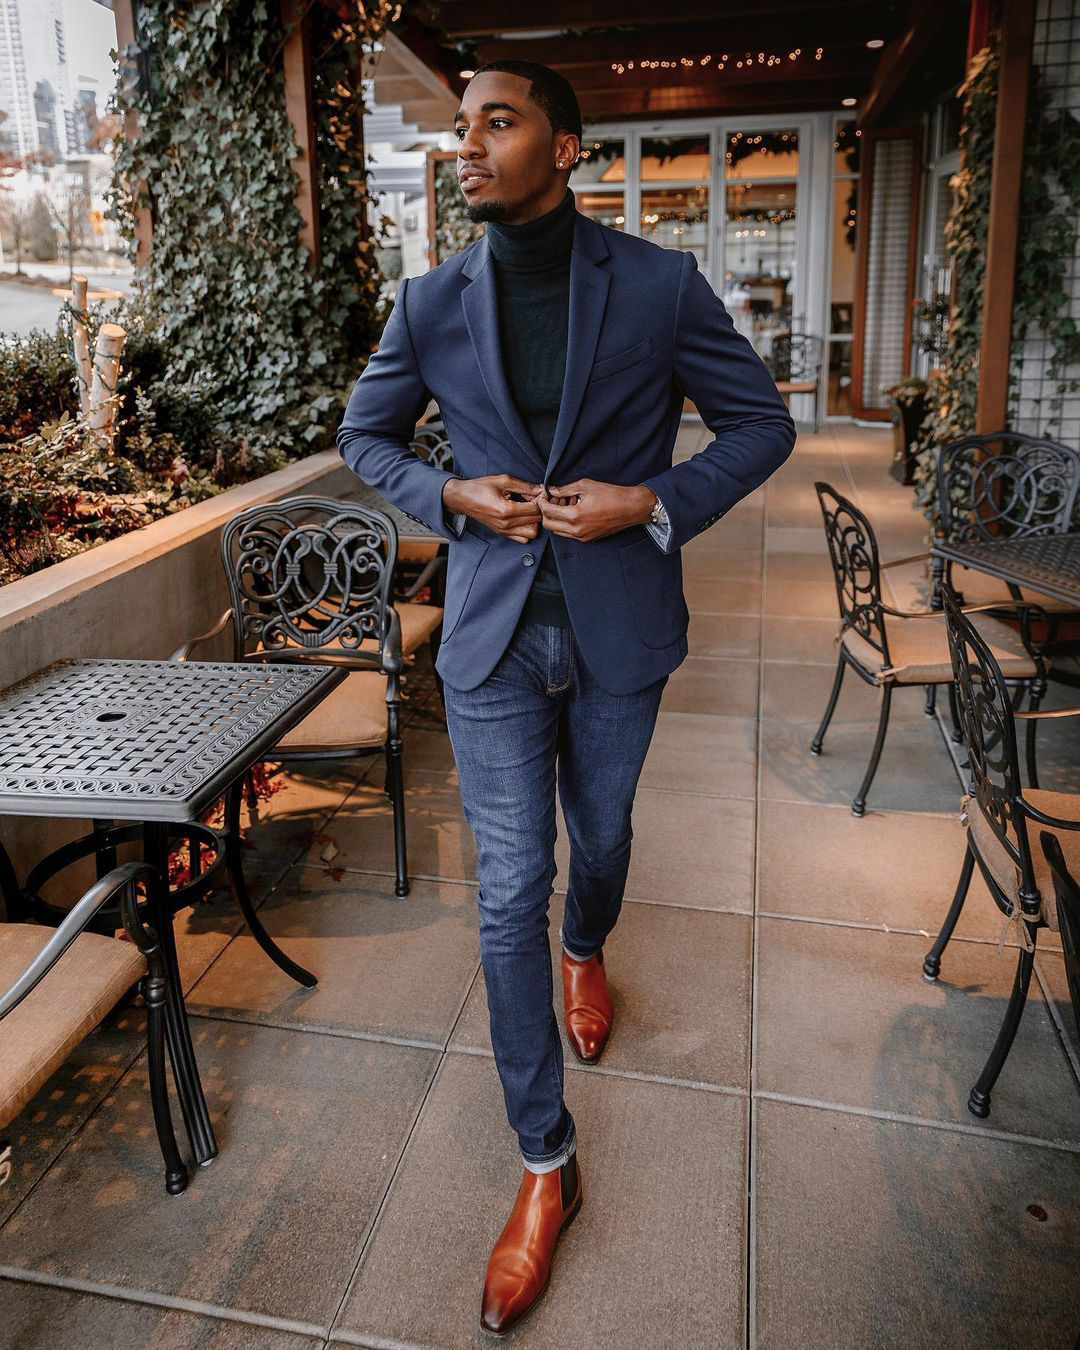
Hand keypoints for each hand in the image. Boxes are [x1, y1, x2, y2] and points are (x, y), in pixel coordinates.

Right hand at [442, 473, 542, 542]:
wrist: (463, 499)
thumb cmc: (480, 487)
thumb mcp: (503, 481)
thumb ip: (524, 486)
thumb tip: (541, 489)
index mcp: (506, 510)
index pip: (535, 509)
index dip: (540, 499)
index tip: (539, 492)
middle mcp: (506, 524)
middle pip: (536, 521)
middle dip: (539, 509)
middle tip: (535, 499)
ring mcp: (504, 531)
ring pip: (532, 534)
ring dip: (535, 522)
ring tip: (530, 509)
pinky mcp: (502, 534)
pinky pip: (523, 539)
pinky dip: (527, 530)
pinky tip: (523, 518)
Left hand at [535, 478, 655, 541]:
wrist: (631, 508)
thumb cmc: (612, 495)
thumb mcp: (586, 485)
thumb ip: (565, 489)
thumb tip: (552, 489)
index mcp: (575, 516)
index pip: (547, 512)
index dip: (542, 502)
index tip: (543, 495)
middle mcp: (577, 530)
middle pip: (548, 525)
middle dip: (546, 512)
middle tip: (553, 499)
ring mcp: (582, 537)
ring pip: (558, 531)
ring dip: (556, 518)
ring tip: (566, 503)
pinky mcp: (588, 539)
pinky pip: (569, 534)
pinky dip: (566, 523)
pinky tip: (575, 510)